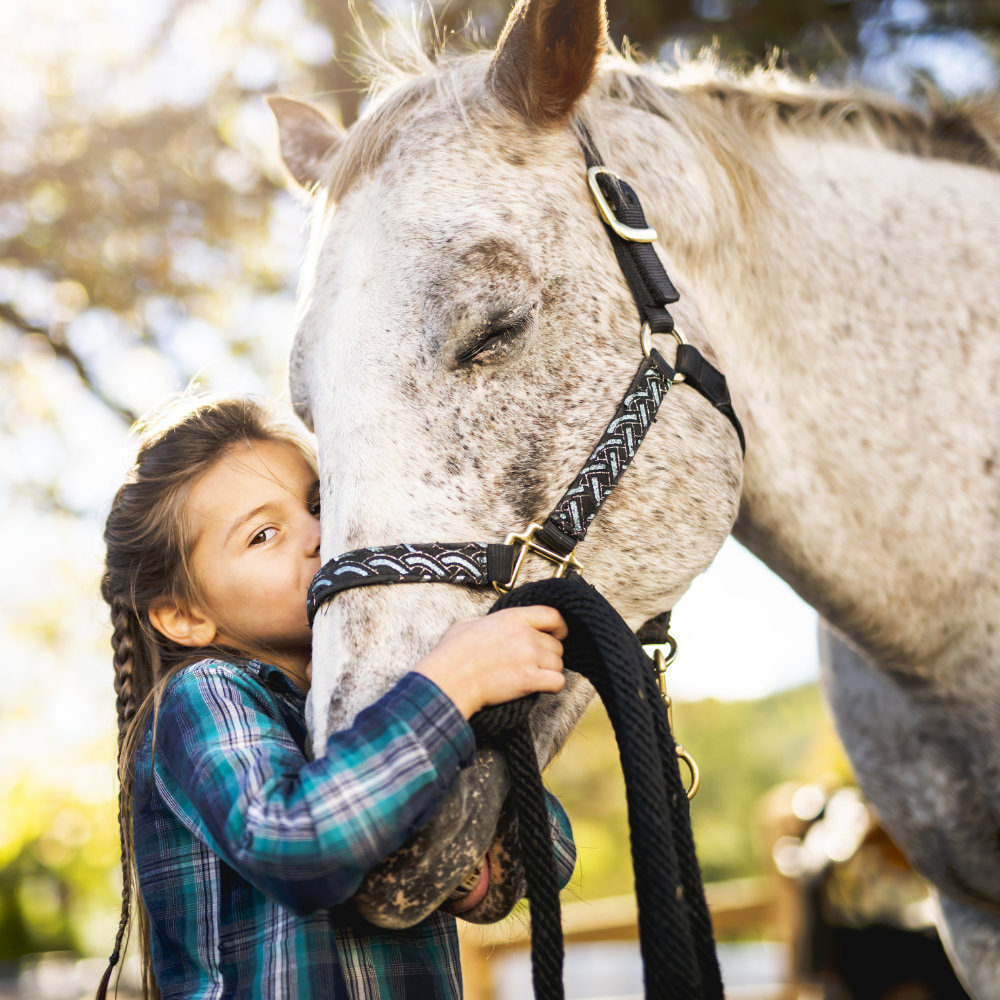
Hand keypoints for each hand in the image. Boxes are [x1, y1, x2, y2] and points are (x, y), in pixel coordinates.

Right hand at [414, 606, 567, 718]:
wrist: (450, 679)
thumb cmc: (453, 654)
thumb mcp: (466, 624)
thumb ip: (484, 621)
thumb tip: (484, 624)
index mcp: (512, 617)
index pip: (553, 616)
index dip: (559, 627)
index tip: (557, 635)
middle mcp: (525, 635)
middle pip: (556, 645)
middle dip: (548, 656)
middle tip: (534, 663)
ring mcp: (529, 656)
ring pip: (558, 664)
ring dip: (549, 672)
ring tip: (533, 676)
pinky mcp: (530, 679)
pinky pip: (557, 681)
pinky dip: (552, 685)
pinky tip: (540, 686)